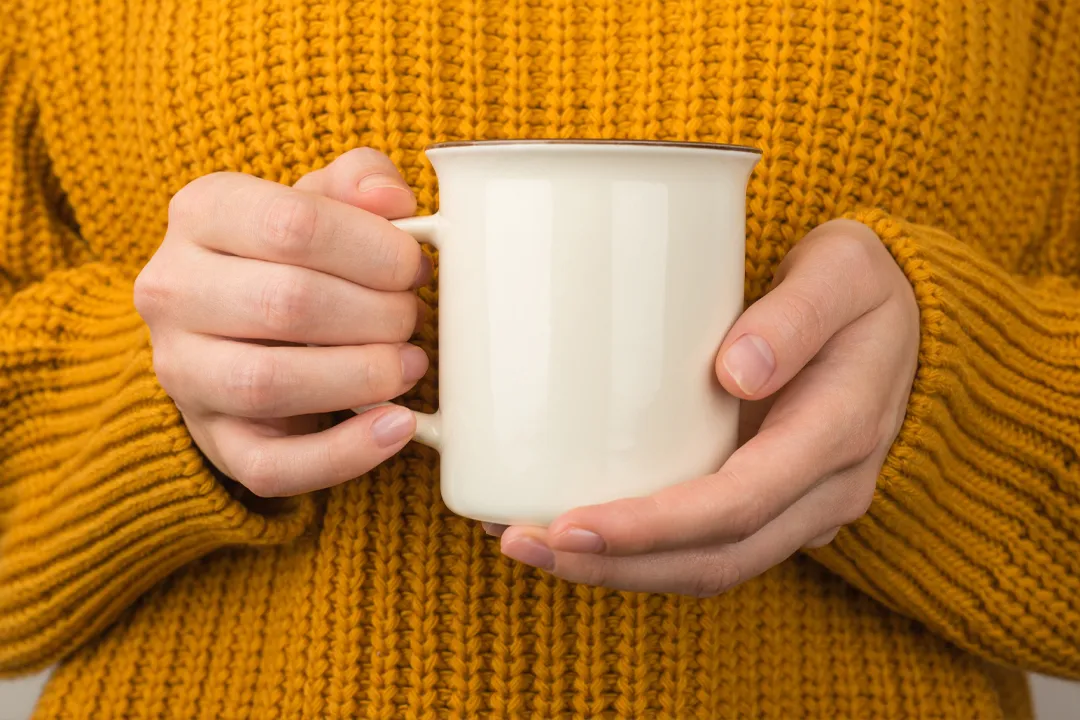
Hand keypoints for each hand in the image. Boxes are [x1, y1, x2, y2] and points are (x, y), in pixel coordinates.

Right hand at [135, 149, 431, 496]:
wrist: (238, 328)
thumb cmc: (293, 256)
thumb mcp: (321, 202)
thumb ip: (358, 182)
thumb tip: (390, 198)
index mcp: (202, 212)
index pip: (293, 223)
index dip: (374, 249)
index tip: (413, 267)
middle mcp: (174, 289)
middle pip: (286, 303)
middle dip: (377, 314)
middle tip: (413, 318)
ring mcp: (184, 371)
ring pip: (269, 384)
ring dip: (362, 377)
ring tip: (410, 366)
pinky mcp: (212, 440)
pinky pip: (271, 466)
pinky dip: (345, 454)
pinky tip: (397, 427)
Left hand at [494, 219, 919, 595]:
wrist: (907, 326)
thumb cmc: (861, 288)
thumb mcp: (844, 271)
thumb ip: (796, 315)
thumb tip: (736, 372)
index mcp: (837, 435)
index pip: (737, 506)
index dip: (652, 528)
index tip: (571, 527)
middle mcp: (822, 492)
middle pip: (712, 560)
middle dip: (613, 565)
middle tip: (522, 543)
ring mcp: (800, 508)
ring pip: (705, 567)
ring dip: (616, 569)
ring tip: (528, 544)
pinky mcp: (771, 504)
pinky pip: (706, 548)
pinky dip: (640, 551)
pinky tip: (577, 531)